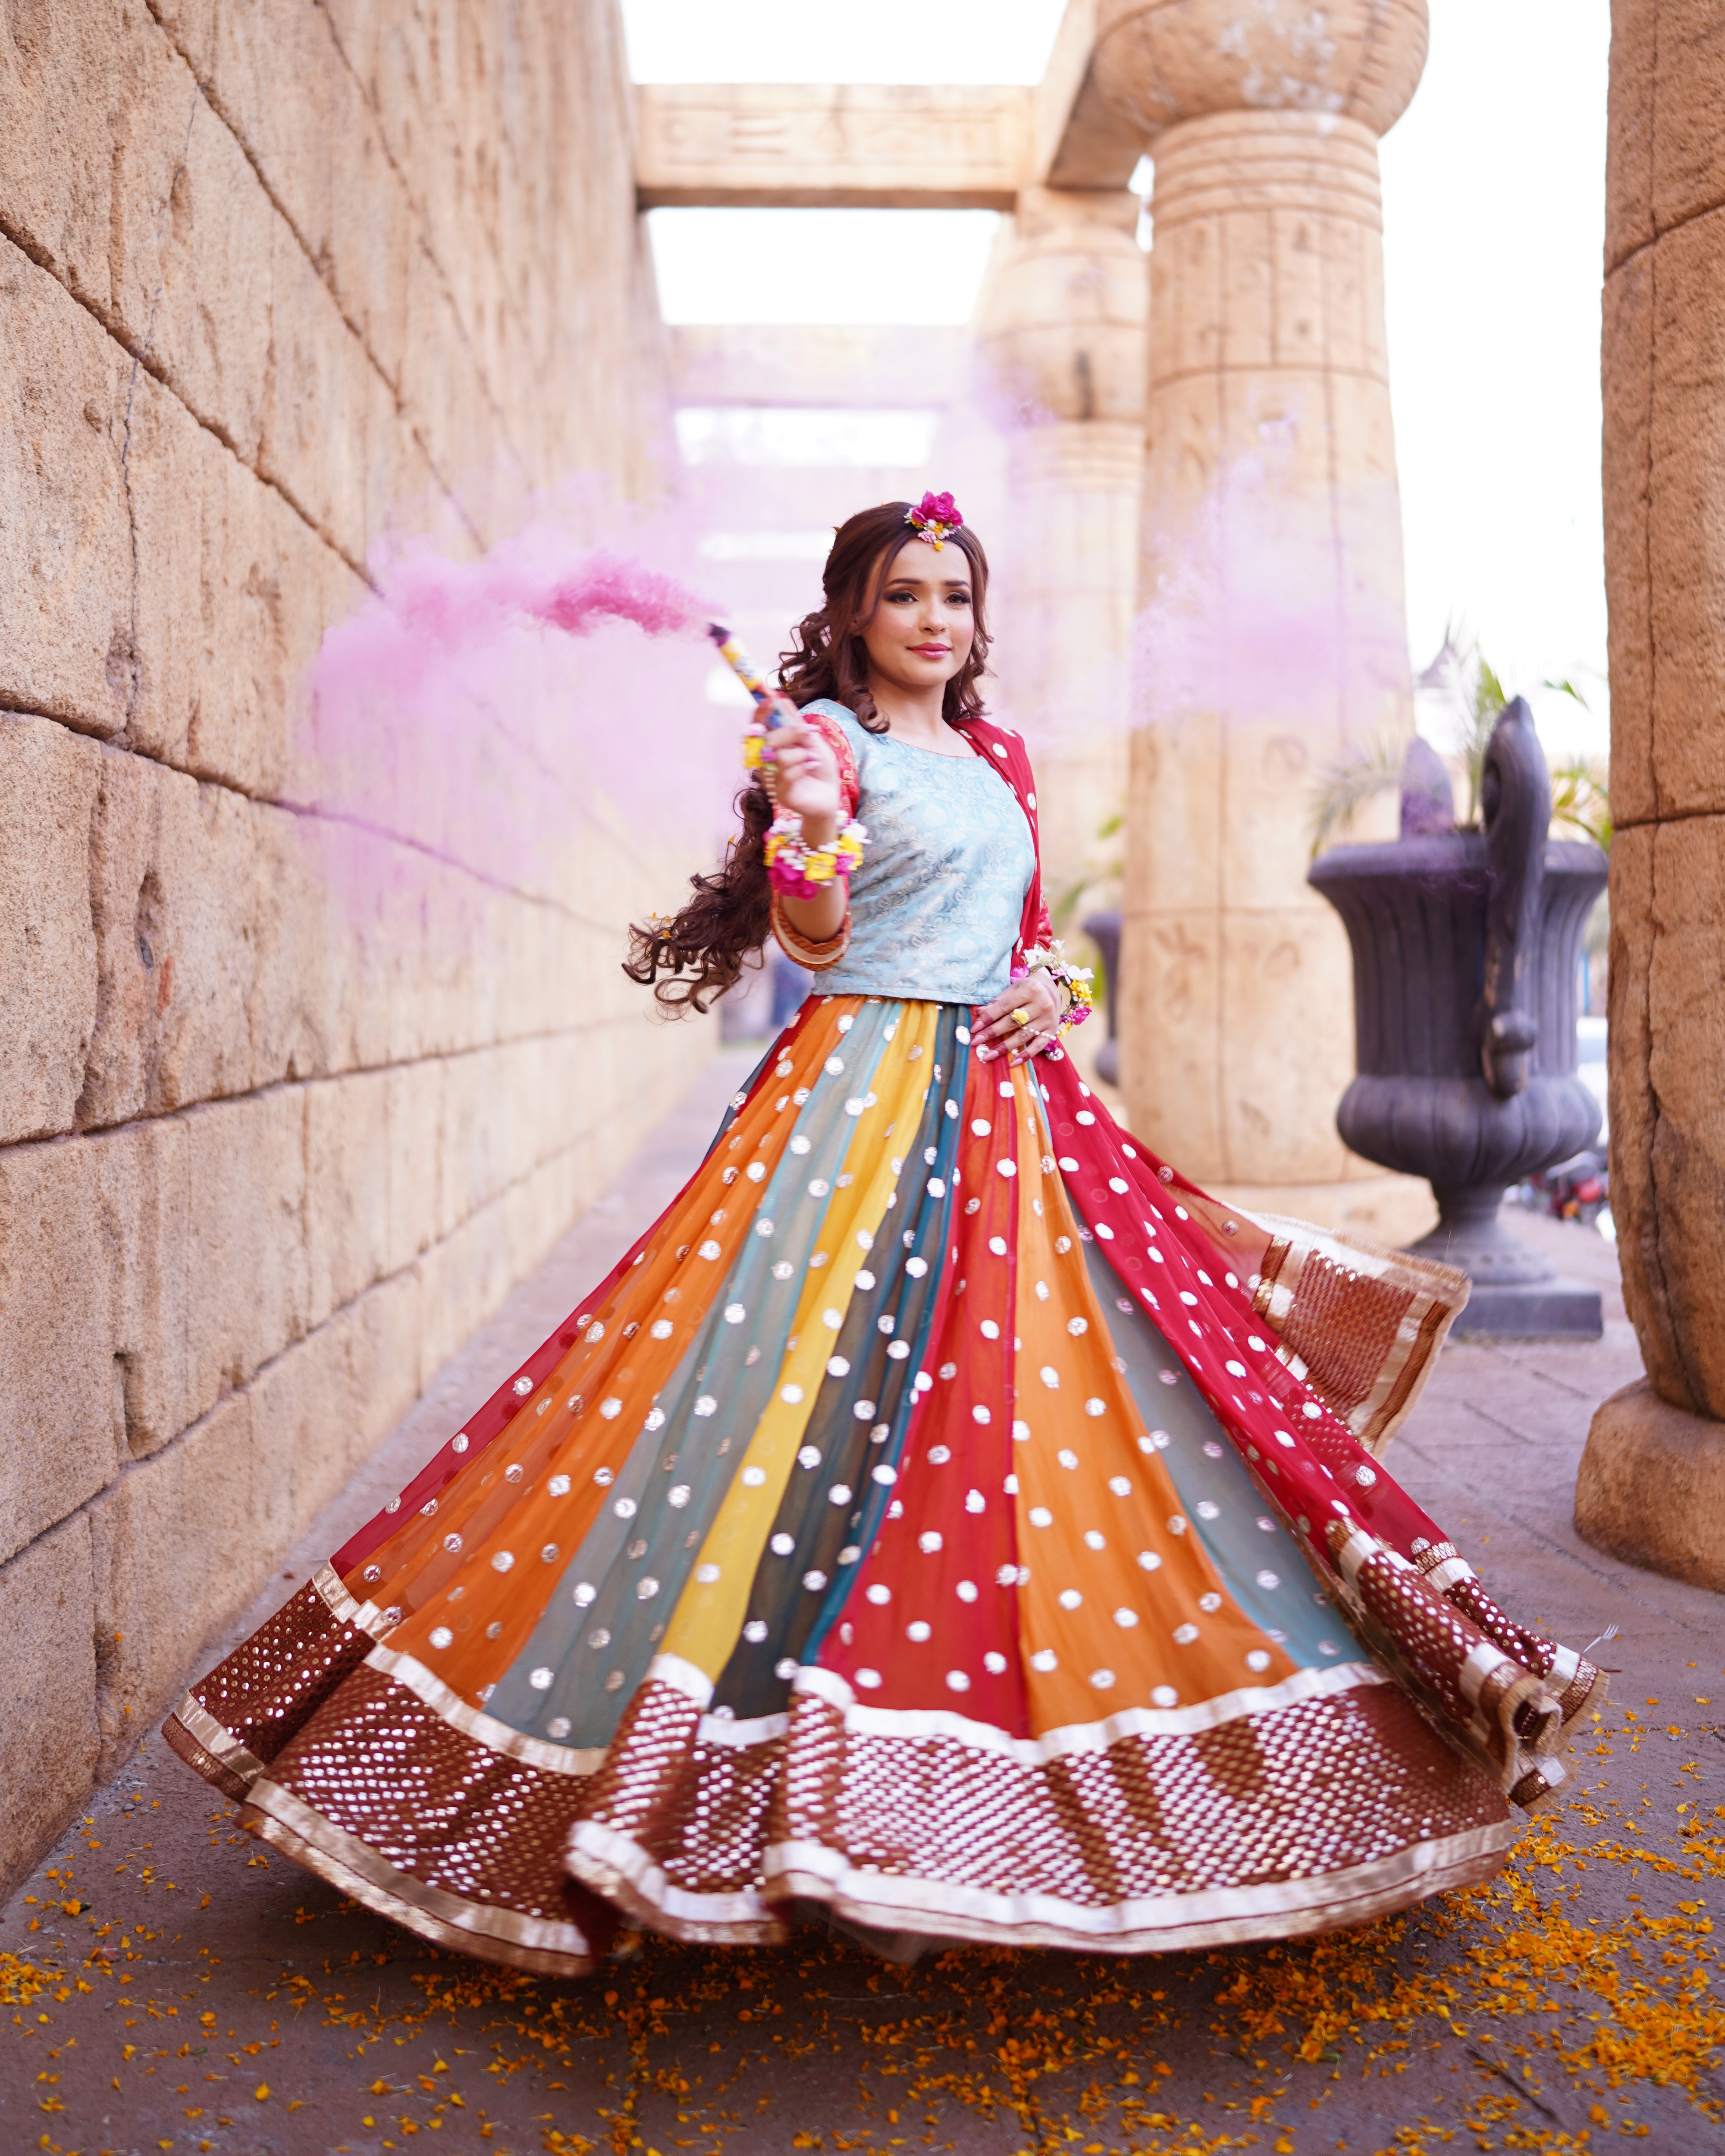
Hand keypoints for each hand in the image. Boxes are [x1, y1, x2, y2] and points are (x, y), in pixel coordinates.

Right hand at [748, 702, 840, 838]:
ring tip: (813, 758)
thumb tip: (782, 699)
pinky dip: (803, 767)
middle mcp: (766, 762)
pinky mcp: (779, 794)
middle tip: (809, 733)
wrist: (830, 795)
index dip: (760, 713)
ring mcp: (771, 779)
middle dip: (789, 732)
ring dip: (801, 753)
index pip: (757, 727)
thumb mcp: (812, 741)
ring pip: (777, 757)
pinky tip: (812, 767)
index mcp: (771, 747)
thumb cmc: (819, 768)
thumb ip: (796, 724)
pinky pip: (786, 775)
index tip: (769, 698)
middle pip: (766, 740)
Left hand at [974, 967, 1064, 1063]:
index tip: (974, 1029)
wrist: (1051, 991)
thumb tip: (978, 1014)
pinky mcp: (1052, 1031)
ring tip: (988, 1055)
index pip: (1004, 1006)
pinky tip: (1012, 1063)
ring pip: (1022, 1036)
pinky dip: (1025, 1055)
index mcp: (1029, 990)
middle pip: (1012, 1022)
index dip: (988, 1018)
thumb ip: (997, 1002)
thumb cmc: (1027, 991)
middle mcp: (1041, 1004)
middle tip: (976, 1043)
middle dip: (992, 1033)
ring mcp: (1047, 1019)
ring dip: (1004, 1047)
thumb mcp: (1012, 989)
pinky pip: (1038, 1046)